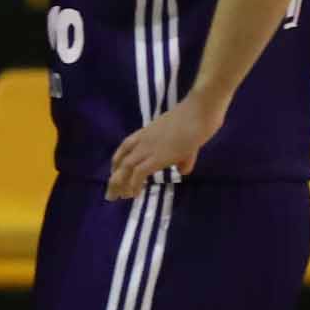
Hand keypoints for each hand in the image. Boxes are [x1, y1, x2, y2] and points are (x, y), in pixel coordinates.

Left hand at [107, 91, 221, 200]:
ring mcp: (148, 148)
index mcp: (146, 133)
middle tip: (111, 194)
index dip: (117, 162)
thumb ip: (182, 156)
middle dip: (114, 178)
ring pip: (125, 168)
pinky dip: (134, 185)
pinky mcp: (157, 157)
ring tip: (117, 197)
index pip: (124, 148)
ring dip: (119, 184)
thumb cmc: (195, 120)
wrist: (199, 112)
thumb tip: (183, 170)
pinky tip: (134, 195)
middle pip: (121, 160)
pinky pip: (139, 174)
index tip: (115, 174)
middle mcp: (142, 141)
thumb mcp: (184, 139)